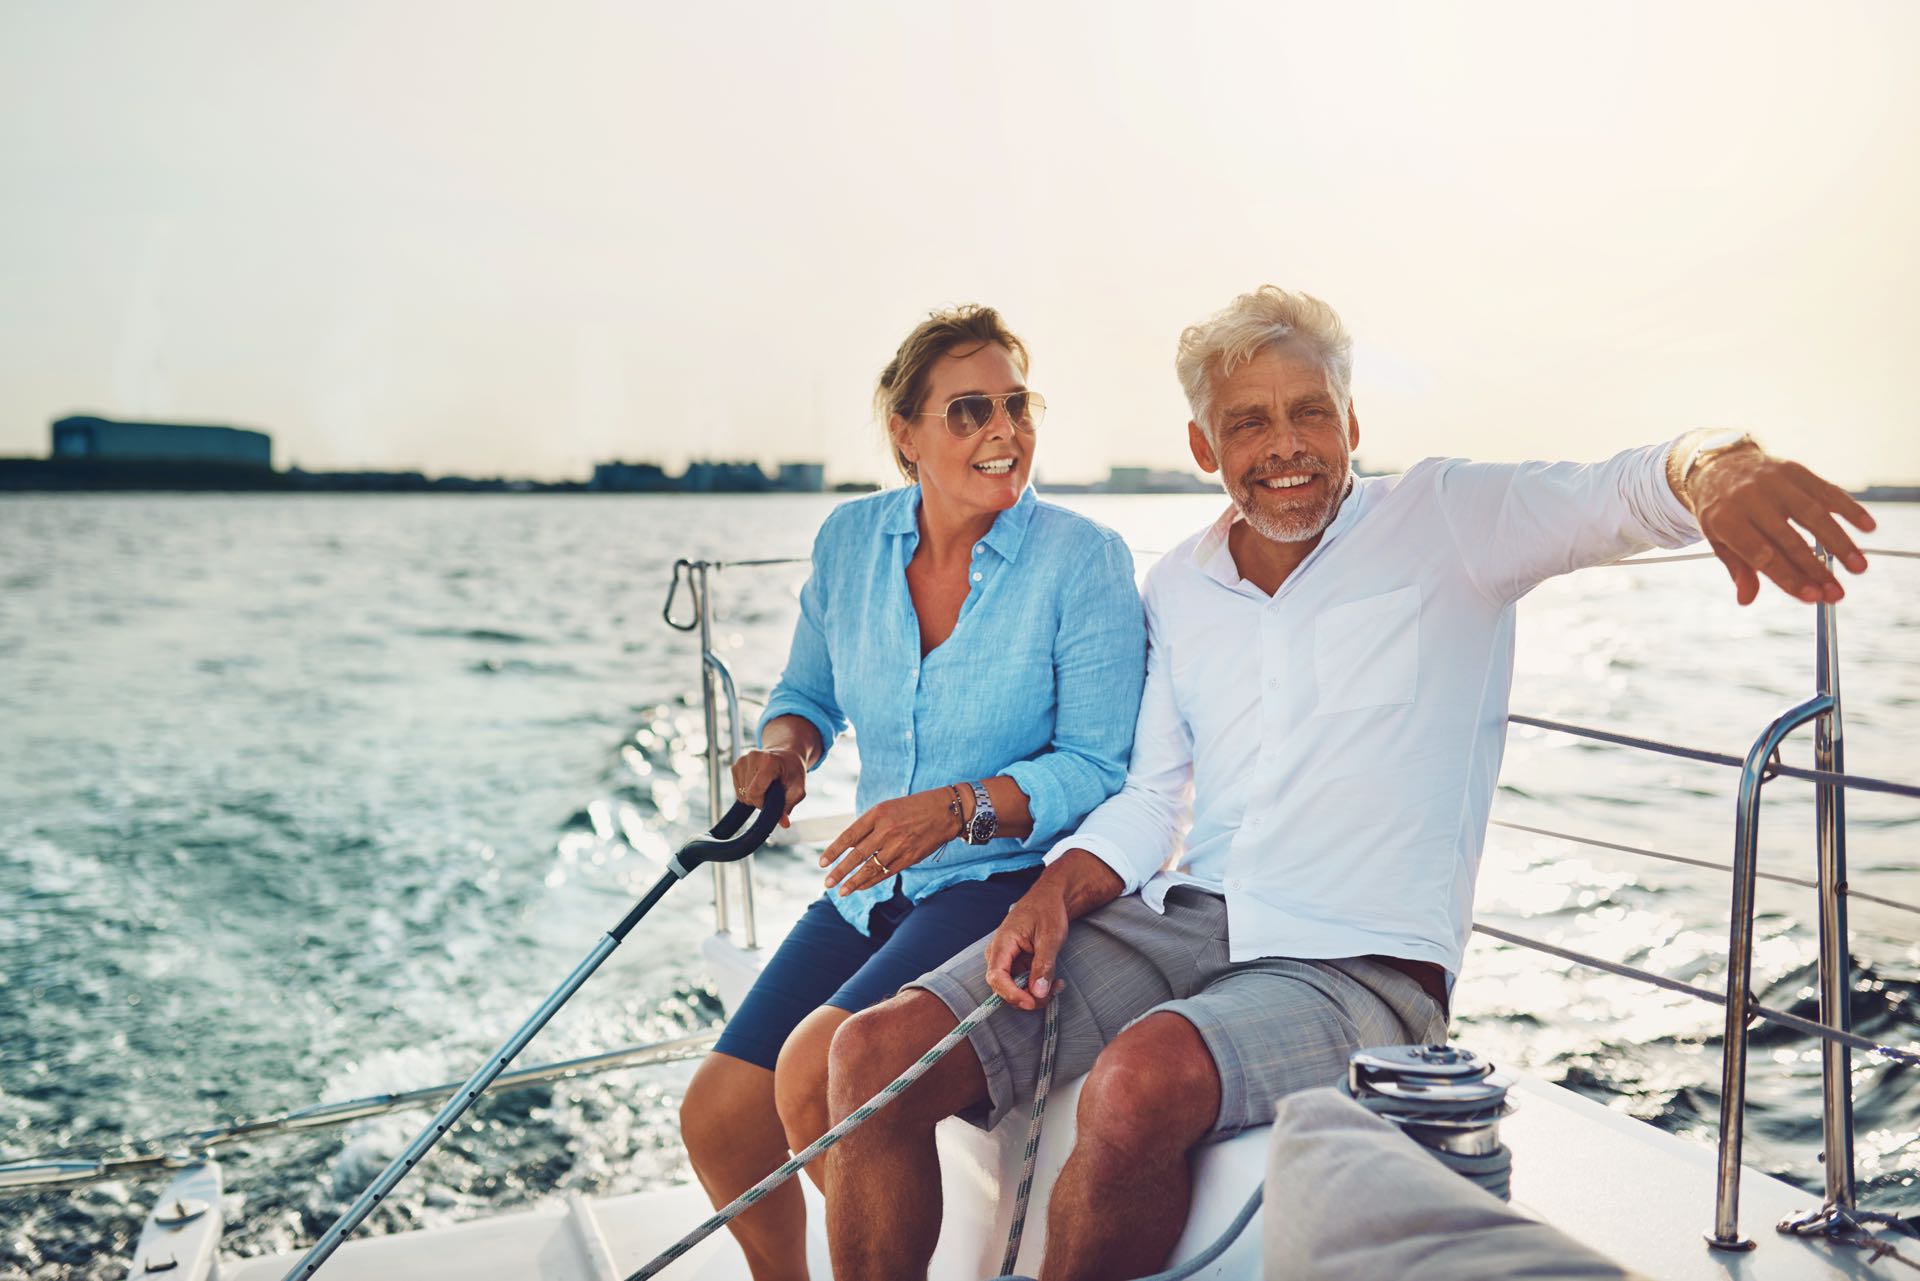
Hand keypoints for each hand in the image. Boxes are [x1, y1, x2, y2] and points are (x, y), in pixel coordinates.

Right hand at [731, 748, 806, 826]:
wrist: (786, 755)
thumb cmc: (793, 771)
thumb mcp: (798, 787)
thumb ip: (790, 804)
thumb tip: (784, 823)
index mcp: (768, 760)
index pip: (754, 792)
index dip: (761, 803)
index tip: (772, 801)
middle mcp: (752, 757)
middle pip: (747, 794)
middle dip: (759, 800)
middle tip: (772, 793)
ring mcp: (742, 760)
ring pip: (741, 793)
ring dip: (753, 796)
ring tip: (766, 787)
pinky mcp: (736, 765)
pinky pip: (737, 789)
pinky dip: (747, 792)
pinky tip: (757, 784)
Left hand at [821, 789, 961, 895]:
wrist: (945, 811)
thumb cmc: (912, 808)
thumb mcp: (887, 808)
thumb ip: (868, 826)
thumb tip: (848, 846)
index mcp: (878, 814)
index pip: (849, 836)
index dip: (834, 851)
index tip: (822, 863)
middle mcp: (886, 830)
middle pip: (857, 855)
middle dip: (840, 871)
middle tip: (827, 883)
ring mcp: (898, 845)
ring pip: (870, 868)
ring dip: (854, 882)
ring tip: (841, 891)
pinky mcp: (909, 858)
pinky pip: (886, 873)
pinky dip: (871, 881)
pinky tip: (861, 887)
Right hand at [984, 884, 1069, 1010]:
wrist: (1049, 899)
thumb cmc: (1048, 911)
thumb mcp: (1050, 937)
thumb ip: (1043, 965)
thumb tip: (1038, 993)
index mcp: (1002, 943)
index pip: (996, 977)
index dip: (1011, 994)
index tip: (1032, 1002)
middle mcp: (998, 954)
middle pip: (1004, 988)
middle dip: (1028, 996)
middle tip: (1053, 991)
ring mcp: (1006, 961)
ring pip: (1014, 990)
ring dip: (1036, 994)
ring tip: (1058, 984)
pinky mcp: (1016, 965)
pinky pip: (1022, 984)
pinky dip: (1038, 988)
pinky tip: (1054, 982)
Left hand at [1686, 449, 1874, 605]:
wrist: (1719, 466)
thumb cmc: (1722, 512)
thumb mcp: (1720, 540)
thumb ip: (1738, 568)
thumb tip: (1746, 600)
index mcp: (1726, 520)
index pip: (1762, 555)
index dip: (1789, 577)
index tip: (1813, 597)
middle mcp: (1749, 498)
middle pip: (1790, 539)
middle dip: (1816, 570)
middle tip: (1838, 594)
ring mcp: (1774, 482)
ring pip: (1813, 514)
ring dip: (1840, 542)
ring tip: (1859, 567)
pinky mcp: (1794, 470)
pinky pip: (1826, 491)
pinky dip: (1849, 509)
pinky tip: (1868, 527)